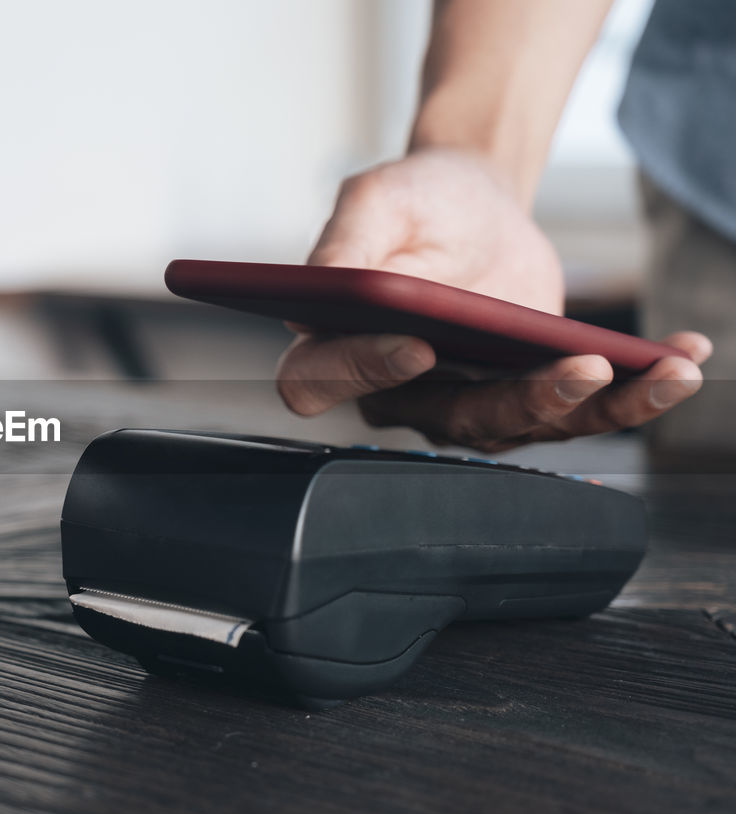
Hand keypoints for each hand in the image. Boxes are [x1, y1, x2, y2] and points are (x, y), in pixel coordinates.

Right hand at [277, 148, 709, 452]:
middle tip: (581, 366)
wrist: (478, 204)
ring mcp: (464, 401)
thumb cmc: (419, 202)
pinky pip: (577, 413)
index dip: (367, 372)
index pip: (324, 381)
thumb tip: (319, 288)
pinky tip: (680, 362)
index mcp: (337, 345)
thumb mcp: (377, 198)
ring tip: (662, 372)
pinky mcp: (523, 397)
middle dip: (522, 401)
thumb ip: (344, 241)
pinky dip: (635, 395)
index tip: (419, 345)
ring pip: (523, 427)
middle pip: (448, 421)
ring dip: (596, 407)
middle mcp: (398, 389)